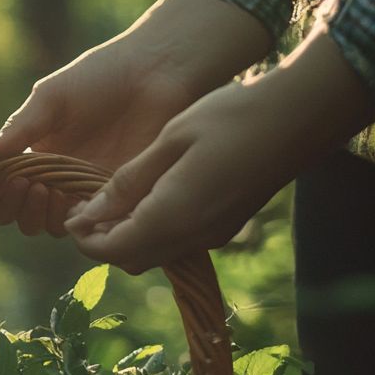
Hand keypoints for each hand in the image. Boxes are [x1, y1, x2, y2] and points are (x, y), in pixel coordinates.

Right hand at [0, 0, 275, 236]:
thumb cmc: (102, 76)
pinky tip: (69, 198)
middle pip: (19, 215)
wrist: (158, 72)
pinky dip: (72, 219)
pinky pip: (88, 225)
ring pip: (48, 226)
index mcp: (35, 156)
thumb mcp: (51, 98)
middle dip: (10, 205)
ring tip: (43, 188)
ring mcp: (85, 192)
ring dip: (37, 213)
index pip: (1, 189)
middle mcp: (56, 180)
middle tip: (20, 183)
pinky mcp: (116, 199)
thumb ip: (18, 130)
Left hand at [63, 31, 374, 273]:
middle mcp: (191, 237)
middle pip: (129, 259)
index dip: (84, 238)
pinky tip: (148, 199)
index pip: (111, 250)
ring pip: (153, 256)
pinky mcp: (225, 229)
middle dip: (102, 241)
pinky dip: (152, 233)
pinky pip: (176, 244)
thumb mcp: (169, 141)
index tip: (72, 212)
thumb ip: (126, 183)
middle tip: (89, 205)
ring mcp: (212, 237)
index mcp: (171, 216)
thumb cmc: (231, 116)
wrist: (302, 115)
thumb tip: (85, 218)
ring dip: (127, 238)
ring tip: (115, 199)